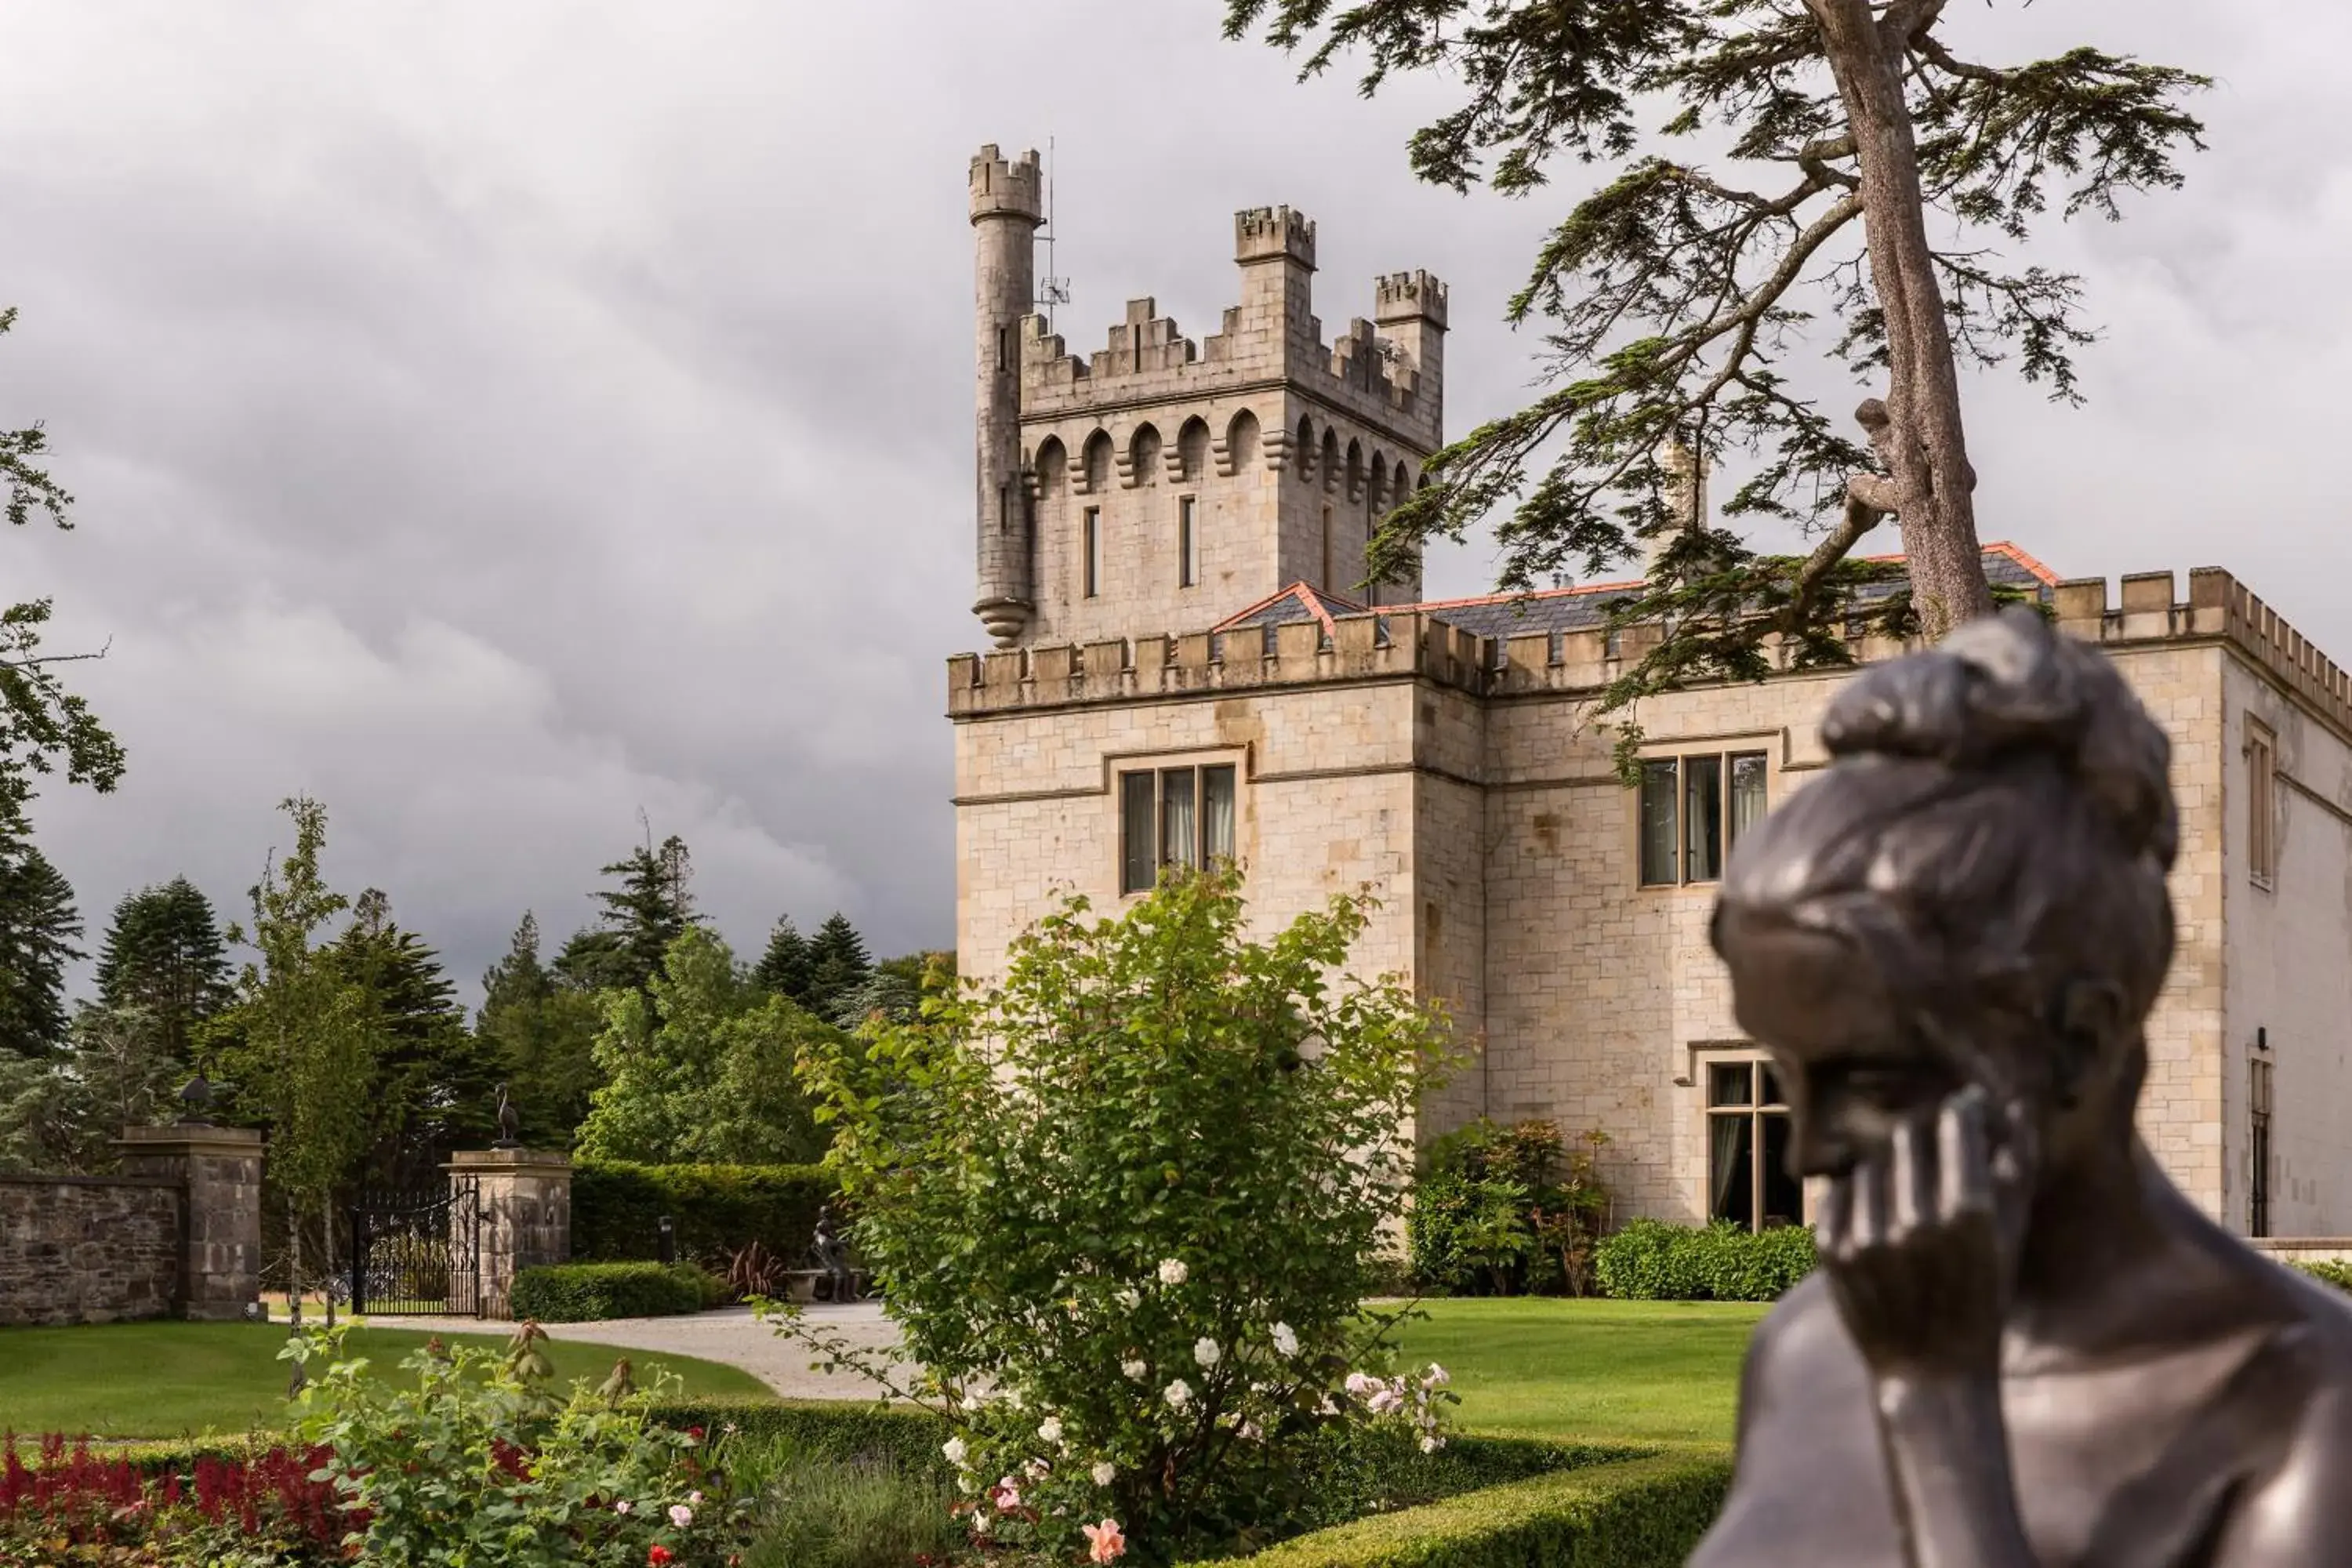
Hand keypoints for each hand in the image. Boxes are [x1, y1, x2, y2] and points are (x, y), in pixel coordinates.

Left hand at [1817, 1087, 2034, 1381]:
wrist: (1932, 1374)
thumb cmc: (1983, 1300)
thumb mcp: (2011, 1238)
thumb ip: (2017, 1167)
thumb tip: (2017, 1102)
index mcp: (1968, 1216)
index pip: (1954, 1125)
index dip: (1960, 1110)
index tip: (1963, 1108)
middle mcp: (1915, 1223)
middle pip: (1907, 1138)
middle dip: (1922, 1136)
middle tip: (1933, 1148)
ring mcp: (1868, 1238)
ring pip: (1869, 1163)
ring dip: (1888, 1168)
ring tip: (1907, 1194)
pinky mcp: (1831, 1253)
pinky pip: (1838, 1192)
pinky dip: (1857, 1194)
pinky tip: (1879, 1215)